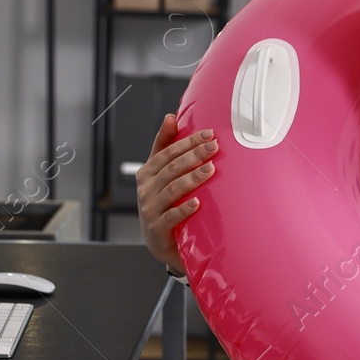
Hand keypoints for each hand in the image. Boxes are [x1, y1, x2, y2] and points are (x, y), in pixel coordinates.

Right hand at [136, 113, 216, 274]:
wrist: (160, 243)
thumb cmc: (164, 204)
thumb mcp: (161, 176)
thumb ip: (165, 147)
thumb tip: (170, 116)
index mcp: (146, 173)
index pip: (167, 152)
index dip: (188, 142)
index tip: (208, 134)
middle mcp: (145, 190)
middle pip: (171, 168)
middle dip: (194, 155)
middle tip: (214, 147)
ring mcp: (149, 210)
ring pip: (172, 190)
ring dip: (192, 178)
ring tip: (210, 169)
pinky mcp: (156, 230)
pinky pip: (171, 217)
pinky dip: (184, 209)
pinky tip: (197, 203)